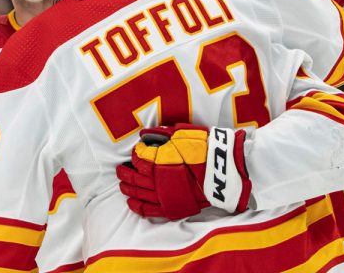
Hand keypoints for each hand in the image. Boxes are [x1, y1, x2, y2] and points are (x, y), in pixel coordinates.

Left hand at [116, 123, 250, 219]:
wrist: (223, 171)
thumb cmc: (204, 149)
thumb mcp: (182, 135)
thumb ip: (161, 134)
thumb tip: (144, 134)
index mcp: (158, 160)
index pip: (139, 158)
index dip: (135, 155)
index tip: (136, 152)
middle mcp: (156, 178)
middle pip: (133, 176)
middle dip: (125, 172)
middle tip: (120, 169)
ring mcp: (162, 194)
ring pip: (138, 192)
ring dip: (128, 187)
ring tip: (122, 184)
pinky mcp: (170, 207)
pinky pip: (148, 209)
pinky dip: (137, 206)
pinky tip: (131, 202)